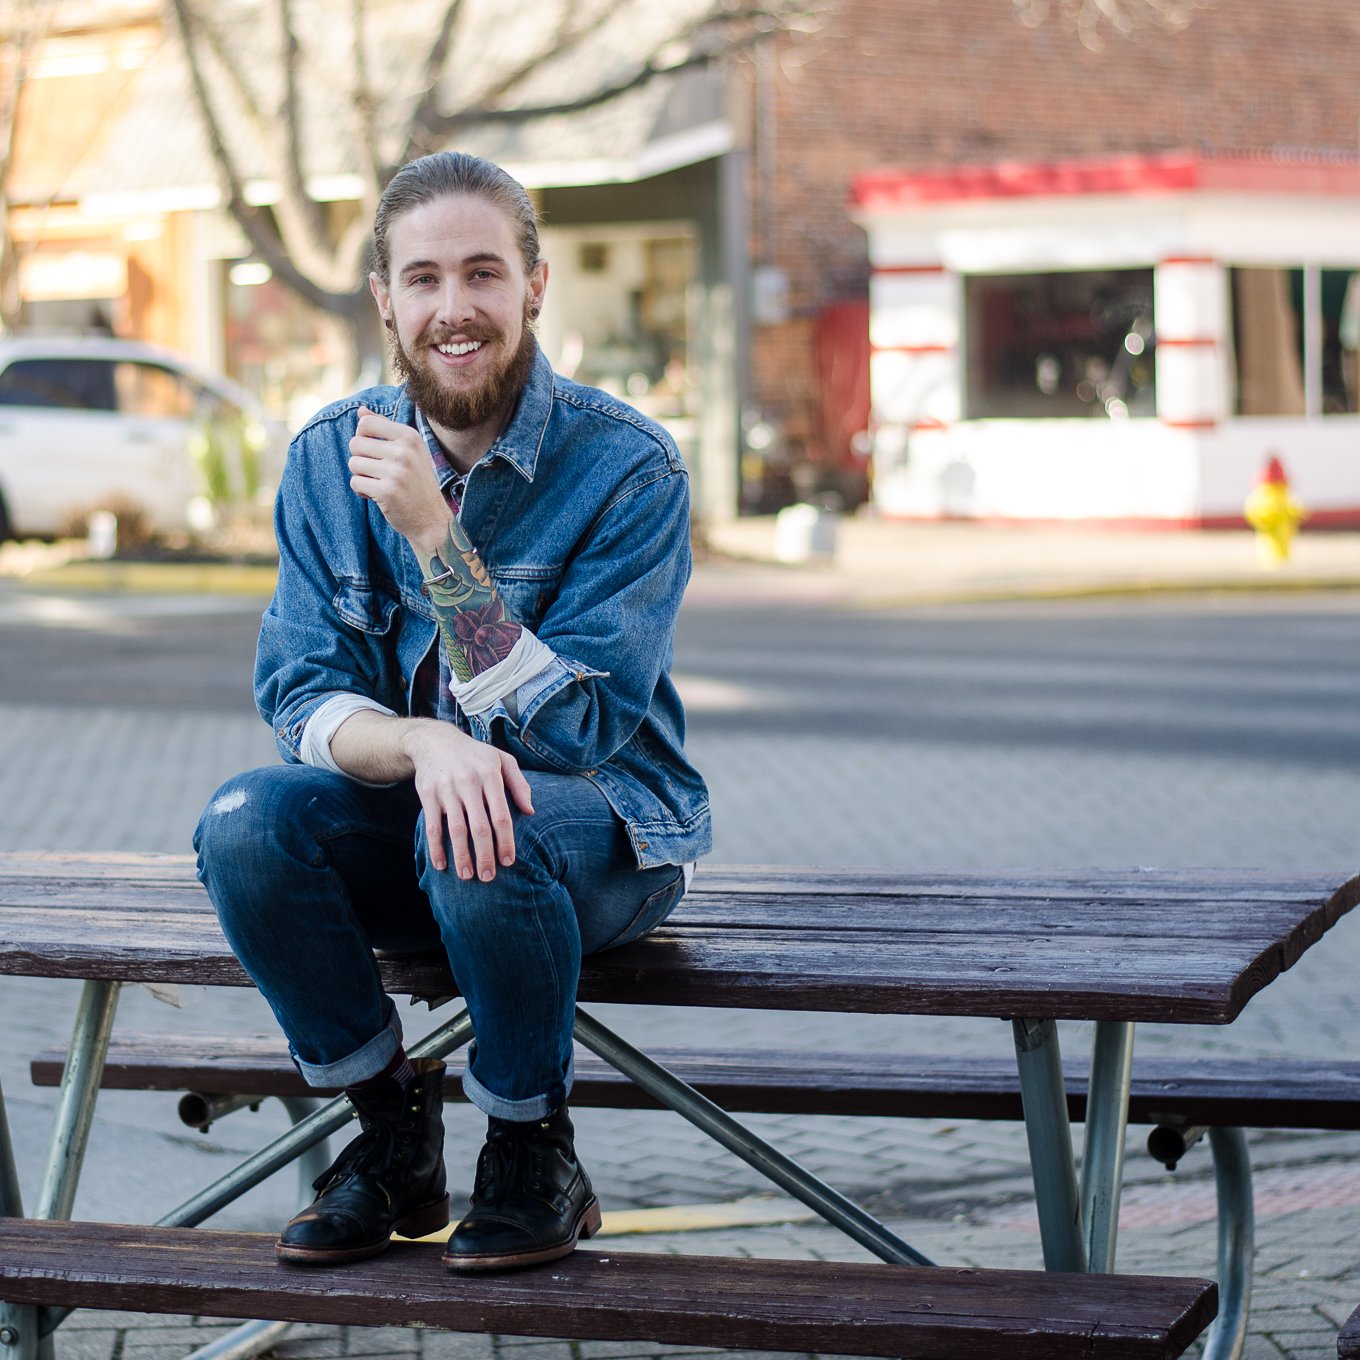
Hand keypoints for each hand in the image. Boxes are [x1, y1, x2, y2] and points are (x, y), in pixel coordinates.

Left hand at [348, 406, 450, 555]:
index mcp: (409, 436)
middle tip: (377, 471)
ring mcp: (396, 471)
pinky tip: (377, 496)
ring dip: (361, 475)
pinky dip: (362, 491)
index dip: (362, 437)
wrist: (432, 519)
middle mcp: (404, 451)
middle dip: (360, 459)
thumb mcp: (408, 451)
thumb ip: (385, 428)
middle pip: (355, 443)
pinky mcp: (387, 491)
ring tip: (379, 483)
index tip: (374, 452)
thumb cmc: (417, 483)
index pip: (365, 423)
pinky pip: (355, 482)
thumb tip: (361, 410)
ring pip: (353, 463)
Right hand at [401, 720, 534, 878]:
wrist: (435, 741)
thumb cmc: (475, 755)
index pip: (501, 815)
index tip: (508, 861)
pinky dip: (436, 848)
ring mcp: (447, 790)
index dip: (505, 841)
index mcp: (490, 775)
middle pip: (479, 827)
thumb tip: (530, 812)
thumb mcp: (502, 760)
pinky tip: (441, 865)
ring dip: (462, 856)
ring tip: (468, 876)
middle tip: (489, 877)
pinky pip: (433, 826)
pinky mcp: (428, 795)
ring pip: (456, 829)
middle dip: (485, 855)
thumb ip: (519, 784)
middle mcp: (469, 782)